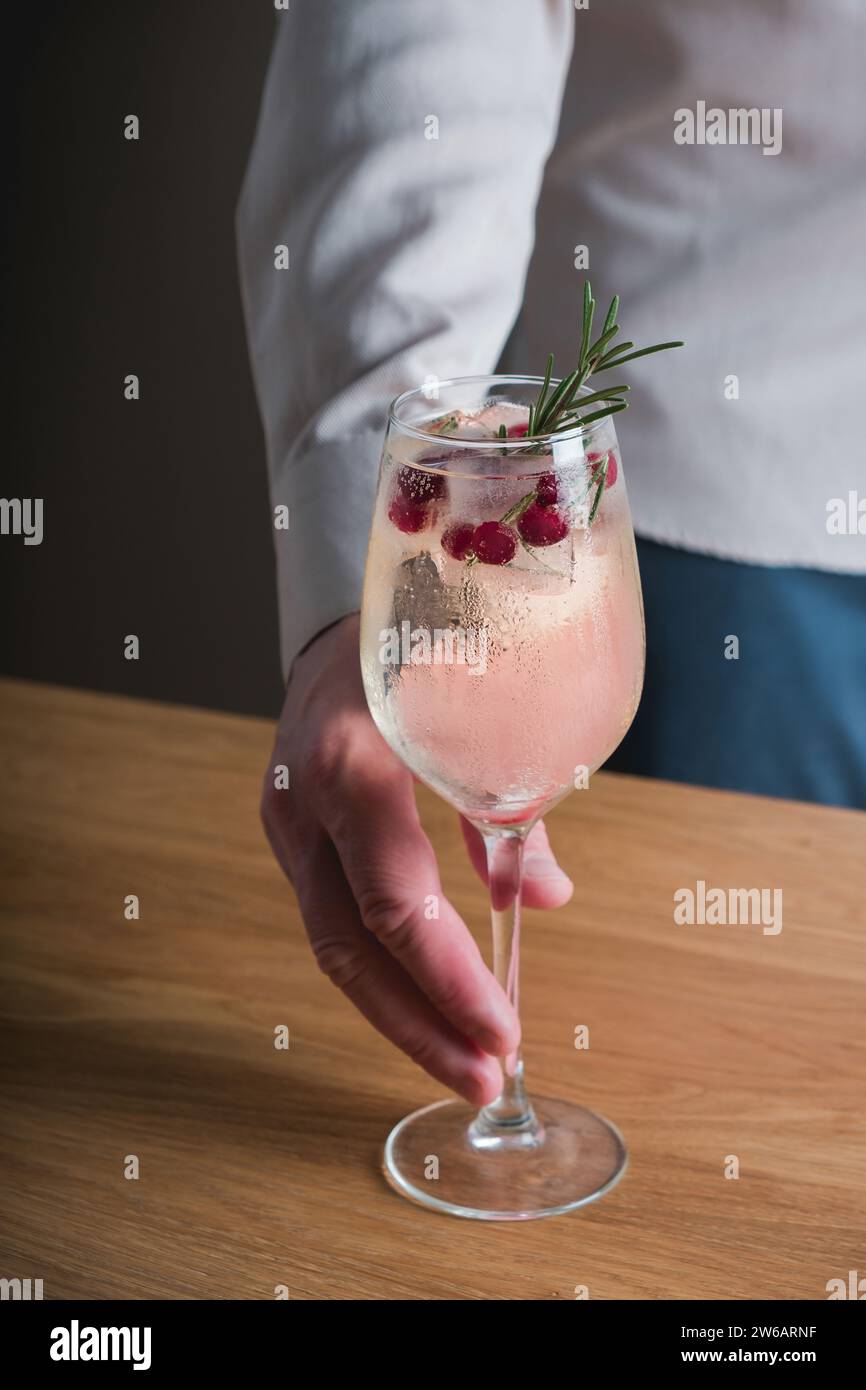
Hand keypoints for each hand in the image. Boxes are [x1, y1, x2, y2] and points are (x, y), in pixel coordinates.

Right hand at [261, 613, 572, 1104]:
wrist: (339, 620)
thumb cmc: (423, 651)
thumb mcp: (480, 711)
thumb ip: (511, 808)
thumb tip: (551, 900)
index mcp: (353, 765)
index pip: (394, 902)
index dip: (450, 978)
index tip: (506, 1033)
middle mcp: (304, 805)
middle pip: (350, 949)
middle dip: (420, 1025)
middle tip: (485, 1081)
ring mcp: (287, 825)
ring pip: (334, 947)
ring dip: (401, 1014)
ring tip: (464, 1064)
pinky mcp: (291, 837)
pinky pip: (335, 921)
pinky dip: (385, 971)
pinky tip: (430, 1006)